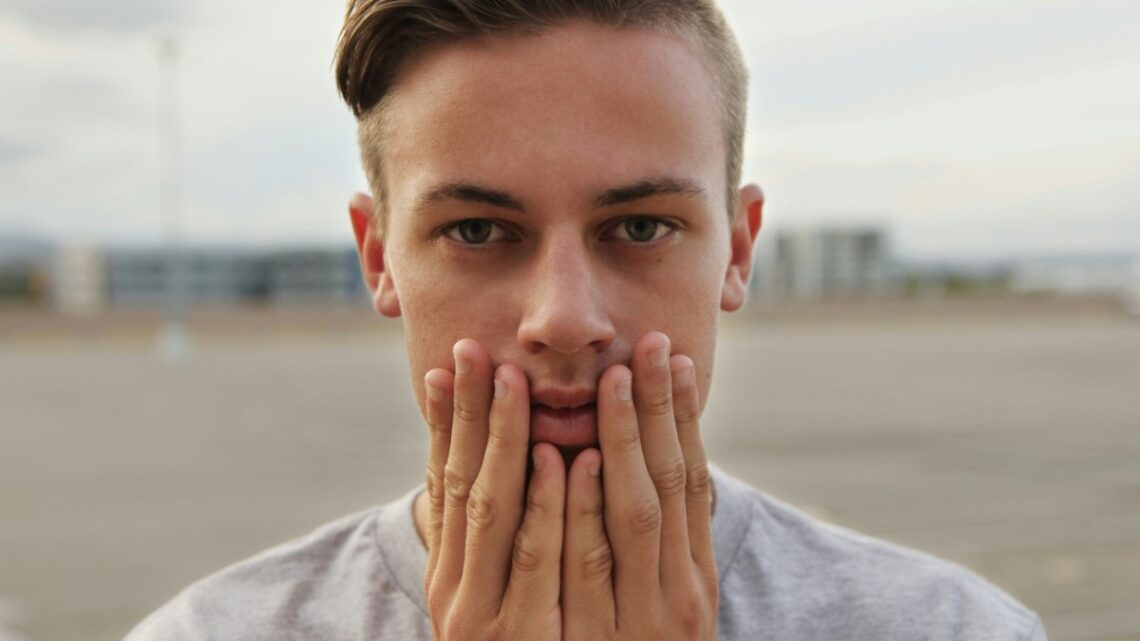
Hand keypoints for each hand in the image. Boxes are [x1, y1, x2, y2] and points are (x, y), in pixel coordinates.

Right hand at [422, 339, 565, 640]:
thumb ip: (482, 540)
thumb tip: (465, 464)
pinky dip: (560, 504)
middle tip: (484, 354)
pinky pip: (557, 562)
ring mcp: (506, 626)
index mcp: (452, 587)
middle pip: (470, 492)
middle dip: (478, 420)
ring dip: (516, 446)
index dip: (450, 424)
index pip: (446, 487)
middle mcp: (465, 605)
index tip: (451, 364)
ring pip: (508, 520)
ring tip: (522, 385)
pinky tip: (572, 457)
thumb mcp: (489, 600)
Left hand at [562, 332, 717, 640]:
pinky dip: (577, 509)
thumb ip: (657, 551)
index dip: (683, 420)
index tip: (674, 360)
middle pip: (669, 487)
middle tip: (649, 346)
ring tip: (612, 381)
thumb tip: (653, 473)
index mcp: (693, 584)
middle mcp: (677, 600)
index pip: (693, 484)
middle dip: (658, 414)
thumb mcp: (658, 612)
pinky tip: (567, 460)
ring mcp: (638, 623)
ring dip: (618, 444)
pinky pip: (585, 565)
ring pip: (631, 516)